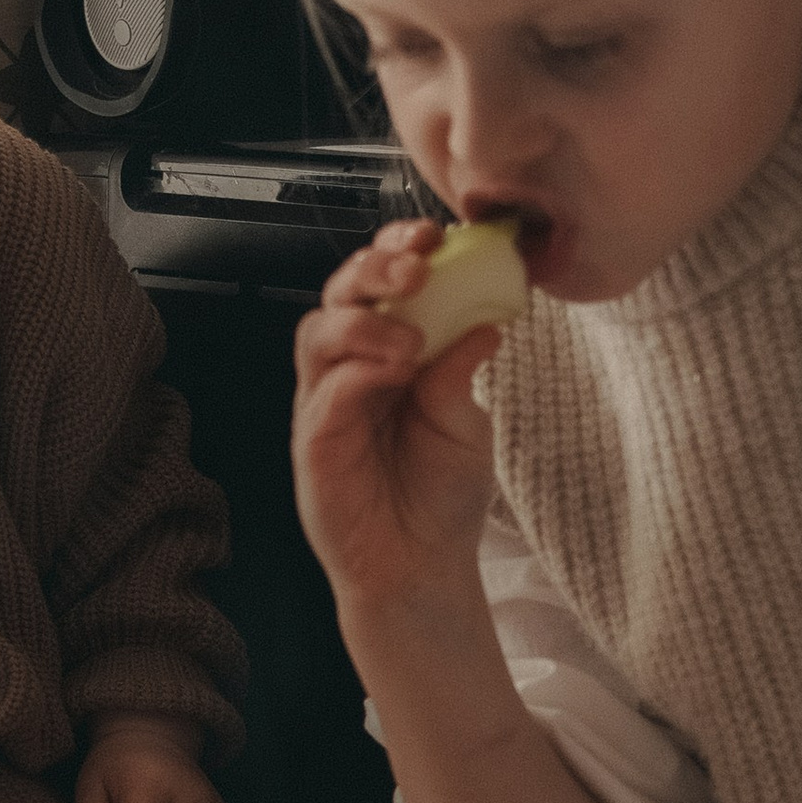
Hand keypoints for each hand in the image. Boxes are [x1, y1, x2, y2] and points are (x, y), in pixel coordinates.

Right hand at [292, 222, 503, 620]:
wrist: (424, 568)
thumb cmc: (440, 494)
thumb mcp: (466, 422)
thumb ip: (463, 370)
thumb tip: (489, 318)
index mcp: (385, 354)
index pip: (379, 285)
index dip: (397, 250)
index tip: (436, 234)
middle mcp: (347, 371)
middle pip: (338, 296)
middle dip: (373, 268)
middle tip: (415, 265)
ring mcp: (324, 407)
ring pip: (317, 335)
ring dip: (362, 321)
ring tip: (409, 339)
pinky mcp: (313, 447)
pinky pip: (321, 396)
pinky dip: (355, 375)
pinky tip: (392, 374)